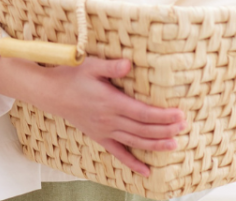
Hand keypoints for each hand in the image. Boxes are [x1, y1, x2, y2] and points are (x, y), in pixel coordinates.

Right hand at [34, 57, 185, 176]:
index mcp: (111, 102)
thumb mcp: (91, 65)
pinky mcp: (99, 137)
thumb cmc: (72, 76)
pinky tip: (146, 171)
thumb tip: (129, 64)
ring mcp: (105, 131)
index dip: (163, 116)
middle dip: (165, 129)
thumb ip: (111, 66)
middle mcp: (109, 120)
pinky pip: (118, 154)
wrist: (51, 93)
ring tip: (174, 145)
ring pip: (135, 142)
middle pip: (143, 129)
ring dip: (156, 145)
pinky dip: (133, 164)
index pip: (143, 113)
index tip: (179, 115)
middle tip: (183, 127)